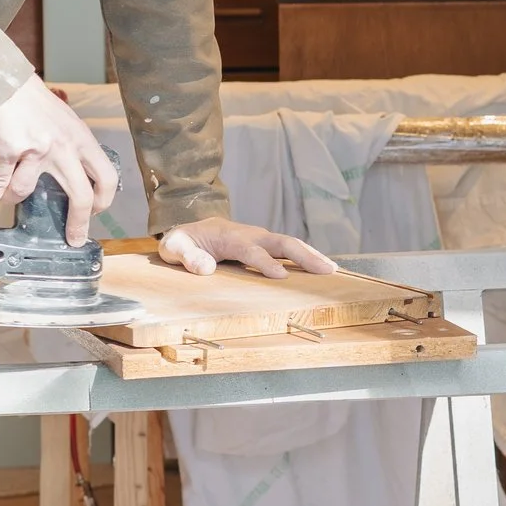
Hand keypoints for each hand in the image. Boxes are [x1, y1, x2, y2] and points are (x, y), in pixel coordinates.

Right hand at [0, 81, 118, 245]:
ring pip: (27, 192)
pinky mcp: (11, 150)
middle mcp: (64, 146)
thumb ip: (70, 145)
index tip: (96, 211)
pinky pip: (0, 183)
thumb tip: (73, 174)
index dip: (104, 200)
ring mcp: (38, 149)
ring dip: (13, 197)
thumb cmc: (30, 101)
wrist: (1, 82)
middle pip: (81, 196)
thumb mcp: (63, 120)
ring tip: (7, 193)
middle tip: (73, 237)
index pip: (107, 176)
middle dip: (77, 223)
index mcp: (81, 138)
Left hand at [158, 218, 336, 278]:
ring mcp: (260, 238)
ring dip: (311, 255)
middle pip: (280, 242)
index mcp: (228, 236)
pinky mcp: (265, 245)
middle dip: (303, 255)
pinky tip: (323, 268)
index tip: (281, 276)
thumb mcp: (172, 249)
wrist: (191, 228)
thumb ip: (185, 256)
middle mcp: (249, 234)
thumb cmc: (182, 241)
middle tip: (326, 269)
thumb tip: (205, 268)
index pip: (250, 250)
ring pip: (289, 244)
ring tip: (333, 270)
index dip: (265, 263)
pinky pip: (288, 250)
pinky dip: (307, 257)